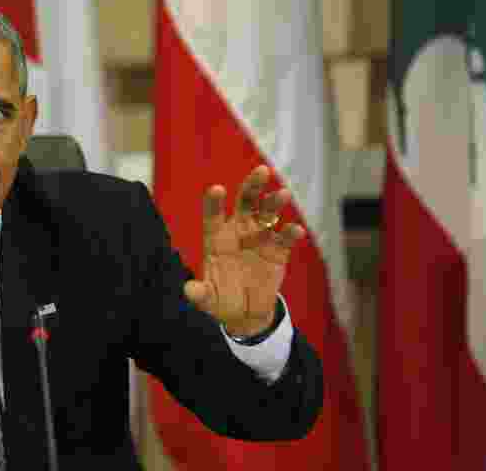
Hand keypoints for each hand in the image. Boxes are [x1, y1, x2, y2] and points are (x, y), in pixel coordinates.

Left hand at [183, 165, 305, 336]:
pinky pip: (284, 239)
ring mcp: (259, 239)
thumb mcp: (208, 300)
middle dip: (252, 186)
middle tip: (262, 171)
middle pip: (245, 203)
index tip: (217, 189)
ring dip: (274, 202)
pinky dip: (290, 234)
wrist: (245, 313)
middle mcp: (238, 232)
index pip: (213, 216)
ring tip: (282, 193)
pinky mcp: (278, 252)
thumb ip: (200, 294)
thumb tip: (189, 290)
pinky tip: (296, 230)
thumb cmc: (221, 300)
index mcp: (216, 239)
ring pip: (267, 214)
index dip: (214, 203)